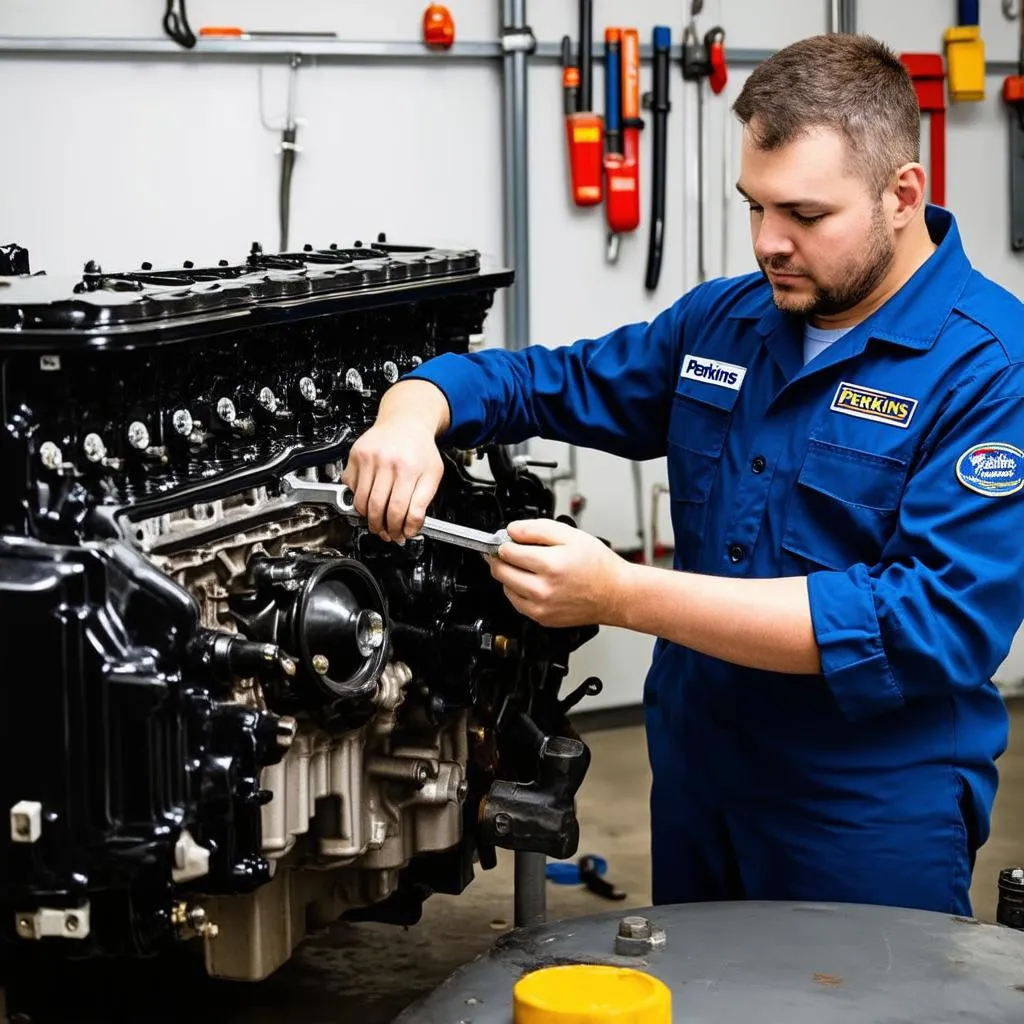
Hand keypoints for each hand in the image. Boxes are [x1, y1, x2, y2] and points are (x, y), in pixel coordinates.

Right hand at [341, 380, 449, 540]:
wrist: (406, 421)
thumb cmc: (420, 449)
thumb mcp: (433, 475)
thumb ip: (423, 503)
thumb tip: (410, 528)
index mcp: (408, 468)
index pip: (398, 509)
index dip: (398, 528)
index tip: (401, 535)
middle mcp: (386, 461)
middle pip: (376, 508)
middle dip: (381, 527)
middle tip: (386, 532)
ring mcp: (368, 458)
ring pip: (360, 501)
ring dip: (367, 517)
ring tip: (377, 519)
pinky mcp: (355, 455)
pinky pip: (351, 487)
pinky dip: (358, 498)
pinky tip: (370, 496)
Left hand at [487, 518, 630, 627]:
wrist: (616, 594)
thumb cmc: (598, 566)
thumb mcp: (571, 535)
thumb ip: (537, 529)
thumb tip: (512, 530)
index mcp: (549, 565)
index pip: (507, 551)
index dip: (505, 541)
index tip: (509, 539)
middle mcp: (542, 589)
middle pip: (500, 571)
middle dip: (501, 557)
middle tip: (512, 551)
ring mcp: (541, 606)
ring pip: (505, 587)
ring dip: (509, 574)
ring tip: (528, 566)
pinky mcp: (541, 618)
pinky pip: (515, 602)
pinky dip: (517, 590)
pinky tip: (532, 581)